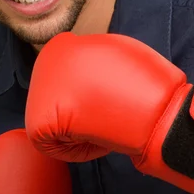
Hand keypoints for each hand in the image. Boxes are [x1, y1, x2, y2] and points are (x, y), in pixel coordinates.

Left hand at [26, 33, 193, 193]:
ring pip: (51, 120)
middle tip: (106, 110)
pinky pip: (52, 144)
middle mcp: (45, 60)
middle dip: (76, 110)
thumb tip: (75, 73)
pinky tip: (97, 135)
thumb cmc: (147, 84)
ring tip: (102, 120)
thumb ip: (89, 58)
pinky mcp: (37, 120)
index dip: (89, 94)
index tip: (109, 96)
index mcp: (62, 44)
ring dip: (75, 128)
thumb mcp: (115, 53)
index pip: (64, 80)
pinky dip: (76, 148)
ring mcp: (39, 88)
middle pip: (54, 98)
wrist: (155, 108)